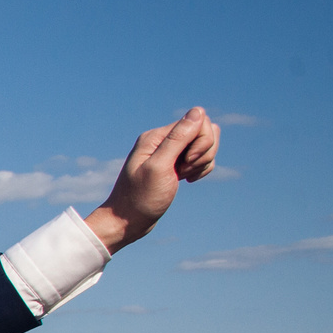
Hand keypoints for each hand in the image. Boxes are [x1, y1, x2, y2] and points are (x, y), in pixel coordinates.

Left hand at [84, 107, 219, 252]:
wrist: (127, 222)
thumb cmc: (140, 197)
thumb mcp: (160, 167)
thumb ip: (178, 138)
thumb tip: (198, 110)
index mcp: (156, 136)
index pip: (197, 121)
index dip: (201, 141)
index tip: (186, 162)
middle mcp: (163, 140)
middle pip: (205, 131)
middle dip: (203, 152)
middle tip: (183, 171)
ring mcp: (170, 153)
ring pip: (205, 145)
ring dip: (202, 162)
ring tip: (183, 177)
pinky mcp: (176, 165)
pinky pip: (201, 158)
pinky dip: (201, 169)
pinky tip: (188, 181)